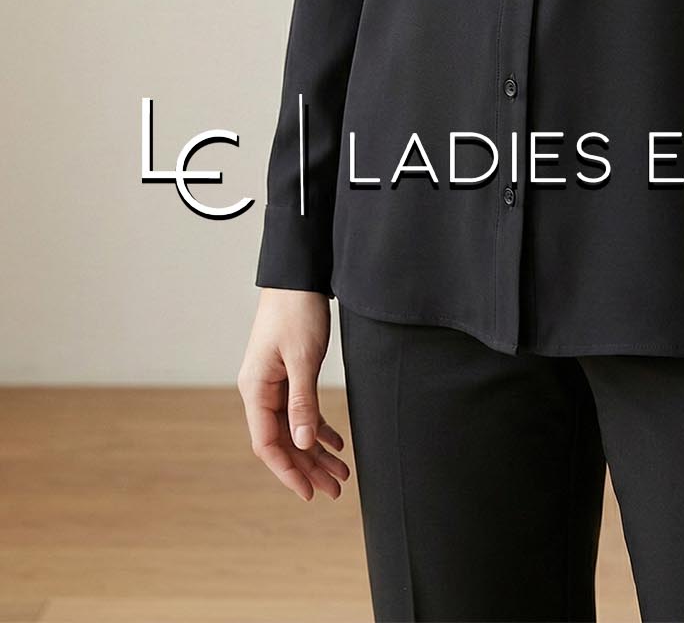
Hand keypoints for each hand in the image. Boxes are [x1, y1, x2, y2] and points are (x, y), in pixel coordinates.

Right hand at [238, 289, 351, 501]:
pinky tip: (337, 442)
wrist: (298, 275)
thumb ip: (302, 402)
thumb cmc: (296, 311)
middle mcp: (261, 390)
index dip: (288, 471)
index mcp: (256, 389)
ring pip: (295, 428)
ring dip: (316, 450)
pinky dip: (319, 426)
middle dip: (308, 467)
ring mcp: (275, 383)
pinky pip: (302, 410)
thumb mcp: (303, 358)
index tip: (309, 493)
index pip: (268, 444)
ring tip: (342, 473)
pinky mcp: (289, 373)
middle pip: (284, 440)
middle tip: (336, 489)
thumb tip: (303, 443)